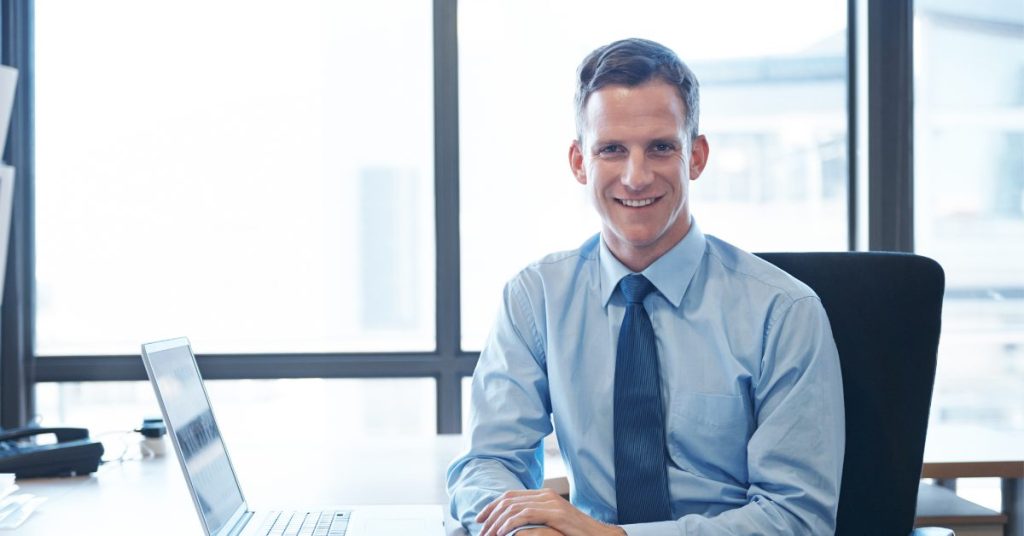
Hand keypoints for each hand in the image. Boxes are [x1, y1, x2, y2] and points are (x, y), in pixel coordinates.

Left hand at [476, 488, 625, 535]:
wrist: (599, 535)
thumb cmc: (576, 533)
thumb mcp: (551, 523)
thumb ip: (535, 518)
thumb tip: (515, 525)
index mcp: (543, 495)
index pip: (510, 496)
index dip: (492, 506)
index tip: (479, 519)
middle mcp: (545, 495)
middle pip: (508, 500)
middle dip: (490, 515)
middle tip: (479, 530)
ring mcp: (551, 502)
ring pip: (513, 507)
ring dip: (496, 522)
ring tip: (488, 535)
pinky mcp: (555, 513)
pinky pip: (525, 515)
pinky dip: (509, 524)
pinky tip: (501, 533)